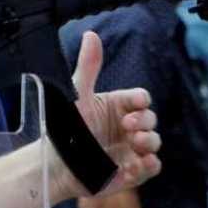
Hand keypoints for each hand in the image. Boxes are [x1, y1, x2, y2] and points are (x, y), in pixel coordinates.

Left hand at [64, 31, 161, 196]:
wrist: (54, 163)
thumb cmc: (65, 128)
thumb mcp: (77, 95)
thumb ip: (88, 67)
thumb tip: (91, 35)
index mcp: (118, 107)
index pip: (140, 99)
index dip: (141, 100)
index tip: (137, 102)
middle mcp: (127, 127)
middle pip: (151, 120)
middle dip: (145, 121)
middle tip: (128, 126)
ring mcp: (130, 150)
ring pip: (154, 143)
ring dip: (149, 142)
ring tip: (135, 143)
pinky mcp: (131, 172)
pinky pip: (150, 168)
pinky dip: (147, 166)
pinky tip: (134, 165)